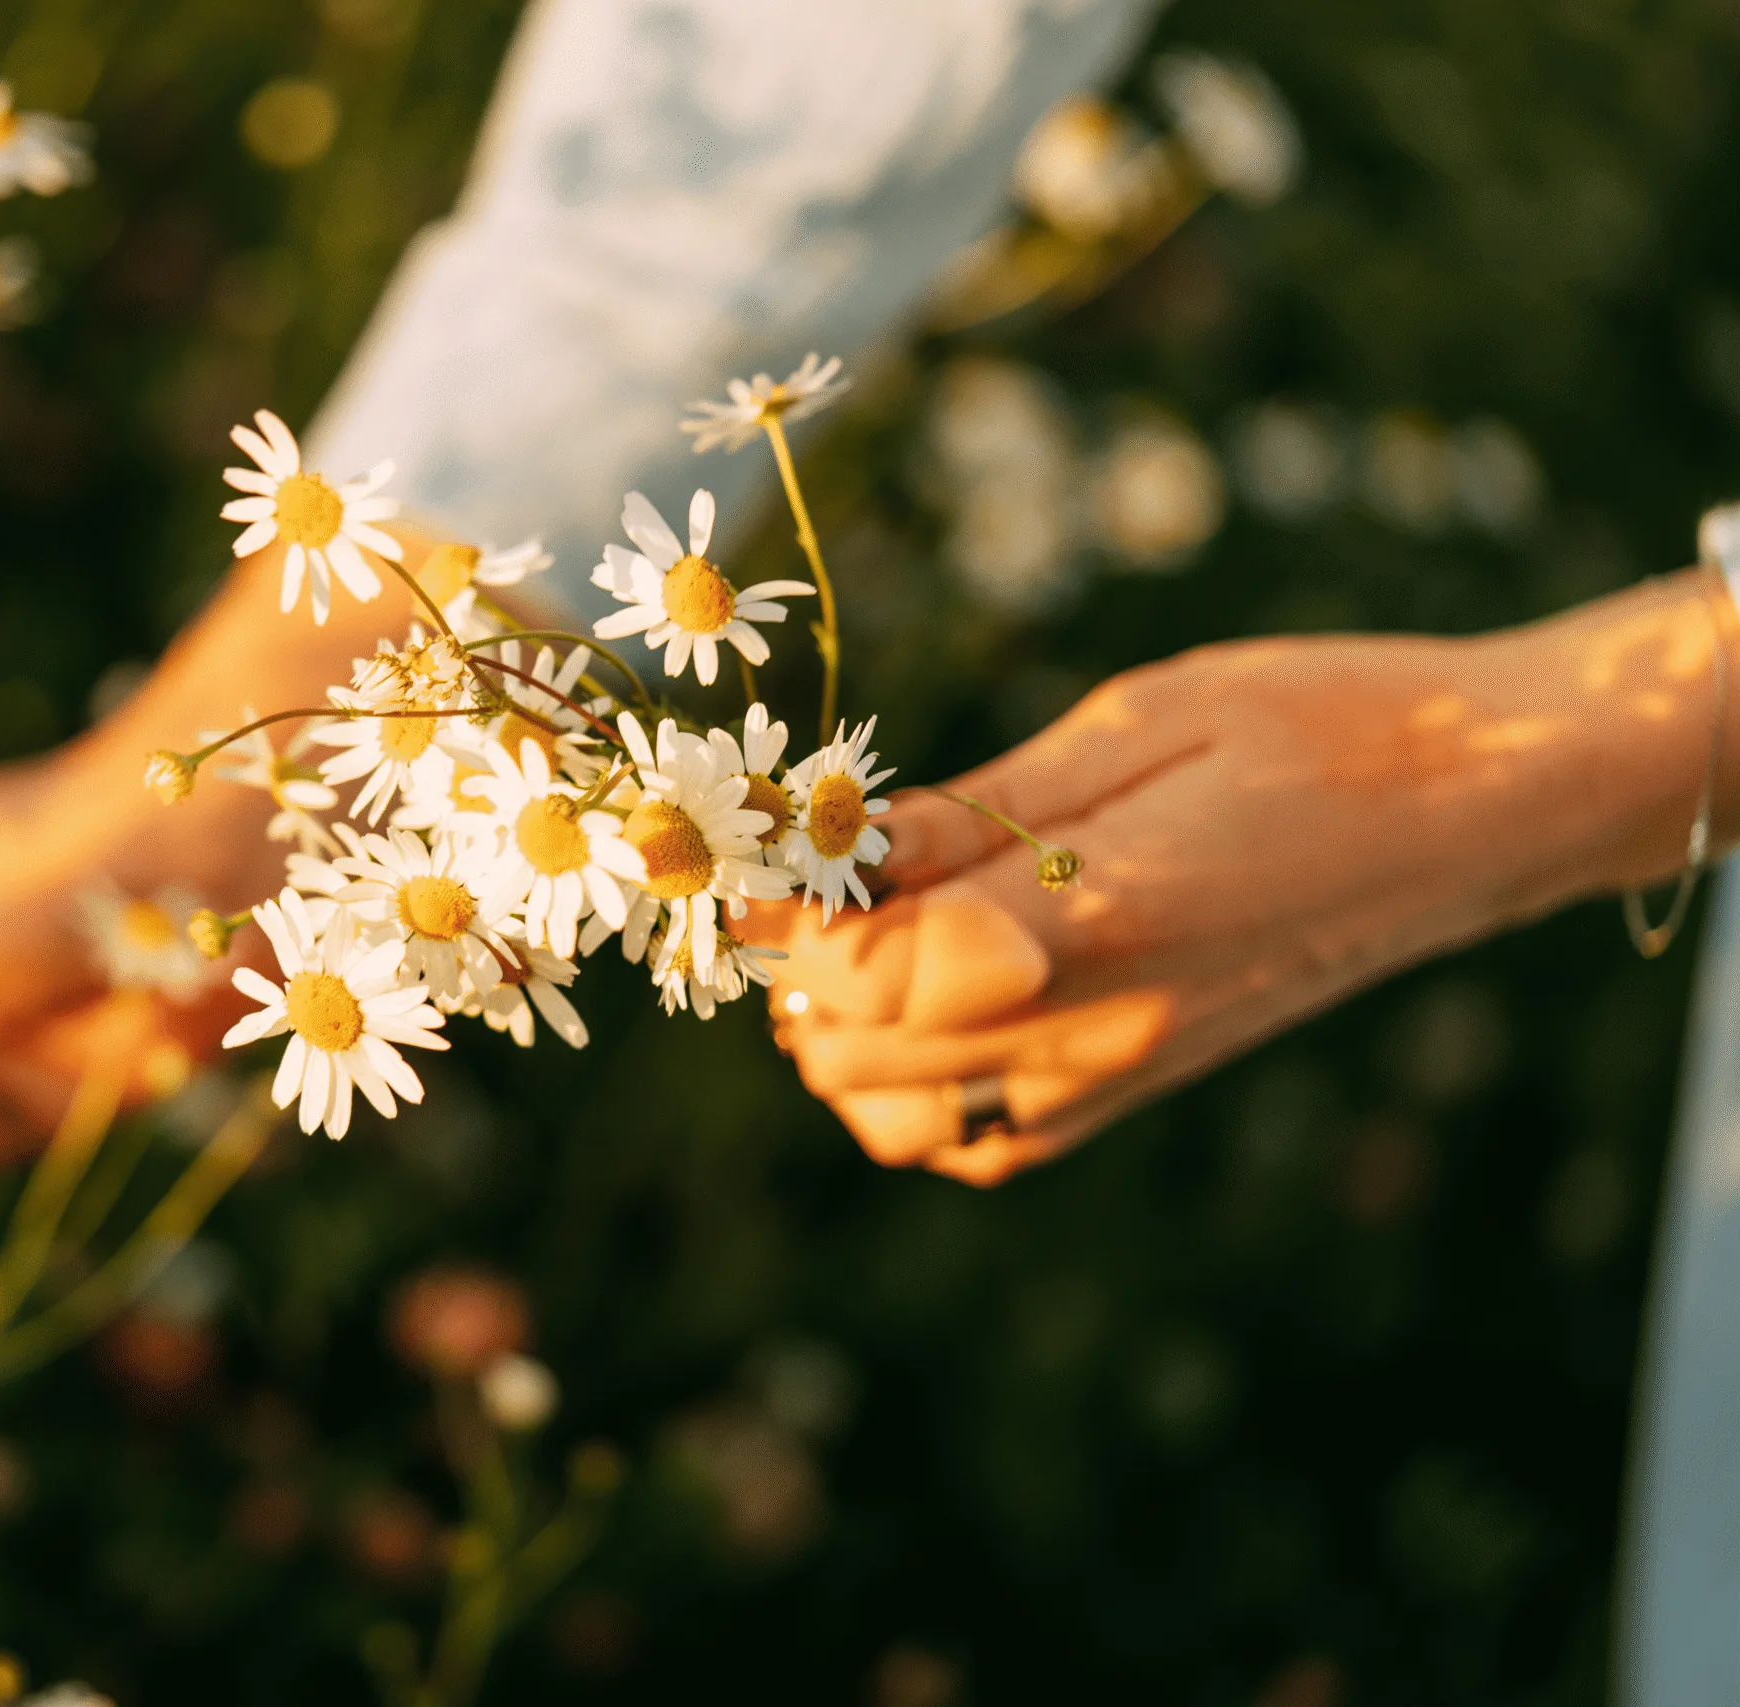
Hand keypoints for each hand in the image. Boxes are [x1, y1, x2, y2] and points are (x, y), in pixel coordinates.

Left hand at [749, 577, 1736, 1184]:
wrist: (1486, 806)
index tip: (739, 843)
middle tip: (792, 869)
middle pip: (853, 1057)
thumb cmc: (1321, 725)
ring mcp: (1123, 1078)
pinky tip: (922, 990)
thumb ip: (974, 810)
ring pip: (900, 1117)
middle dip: (791, 970)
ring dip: (839, 1034)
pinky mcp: (1143, 1089)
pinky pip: (982, 1137)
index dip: (777, 911)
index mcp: (1095, 924)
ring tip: (856, 925)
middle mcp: (1100, 1032)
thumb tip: (828, 838)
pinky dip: (911, 1085)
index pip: (860, 972)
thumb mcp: (1136, 725)